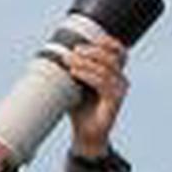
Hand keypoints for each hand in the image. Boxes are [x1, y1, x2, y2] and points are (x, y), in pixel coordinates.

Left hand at [65, 35, 127, 158]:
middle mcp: (120, 80)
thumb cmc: (79, 107)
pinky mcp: (115, 102)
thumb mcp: (73, 84)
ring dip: (87, 62)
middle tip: (73, 50)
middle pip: (113, 57)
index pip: (119, 52)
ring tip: (69, 60)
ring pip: (107, 69)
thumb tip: (52, 51)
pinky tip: (75, 73)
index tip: (91, 37)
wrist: (84, 134)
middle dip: (93, 50)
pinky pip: (104, 84)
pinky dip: (89, 75)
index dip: (108, 42)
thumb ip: (70, 69)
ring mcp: (119, 91)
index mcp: (113, 73)